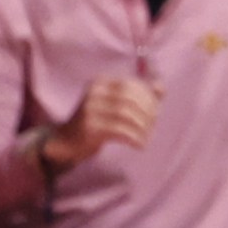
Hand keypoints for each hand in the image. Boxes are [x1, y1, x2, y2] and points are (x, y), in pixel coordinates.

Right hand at [41, 76, 162, 168]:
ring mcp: (89, 110)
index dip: (147, 98)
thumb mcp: (116, 106)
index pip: (131, 85)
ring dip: (141, 127)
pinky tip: (139, 145)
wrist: (66, 143)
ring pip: (125, 115)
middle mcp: (93, 93)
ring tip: (147, 138)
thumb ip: (139, 96)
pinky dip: (133, 137)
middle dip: (146, 113)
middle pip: (129, 99)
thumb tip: (161, 88)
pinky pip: (118, 130)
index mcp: (101, 83)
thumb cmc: (97, 123)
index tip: (156, 112)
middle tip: (153, 126)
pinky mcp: (88, 128)